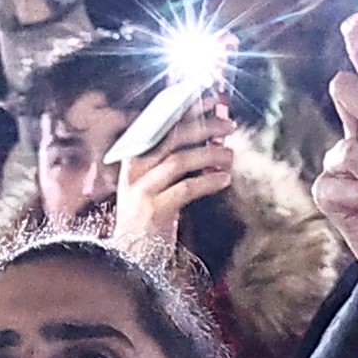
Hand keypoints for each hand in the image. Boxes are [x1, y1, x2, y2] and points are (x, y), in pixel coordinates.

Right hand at [109, 110, 236, 266]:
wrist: (127, 259)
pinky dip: (209, 182)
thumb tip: (210, 137)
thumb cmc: (146, 219)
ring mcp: (142, 190)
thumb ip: (175, 161)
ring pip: (180, 160)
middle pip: (171, 137)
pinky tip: (225, 180)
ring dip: (210, 154)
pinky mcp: (154, 210)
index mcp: (132, 159)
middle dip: (203, 126)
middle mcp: (134, 170)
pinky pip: (186, 188)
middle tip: (228, 124)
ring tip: (230, 156)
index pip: (158, 124)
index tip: (208, 98)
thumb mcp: (153, 185)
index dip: (183, 108)